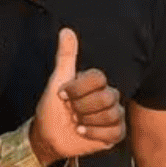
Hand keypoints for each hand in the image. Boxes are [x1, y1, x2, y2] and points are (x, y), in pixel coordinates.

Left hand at [28, 28, 125, 165]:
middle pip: (106, 97)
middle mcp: (109, 96)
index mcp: (96, 83)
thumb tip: (66, 30)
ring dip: (87, 121)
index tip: (62, 95)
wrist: (49, 136)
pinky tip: (82, 132)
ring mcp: (114, 114)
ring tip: (77, 122)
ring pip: (111, 114)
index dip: (77, 88)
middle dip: (82, 107)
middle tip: (71, 111)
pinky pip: (114, 131)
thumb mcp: (57, 81)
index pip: (98, 78)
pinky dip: (93, 133)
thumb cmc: (52, 108)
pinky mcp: (116, 133)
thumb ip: (65, 57)